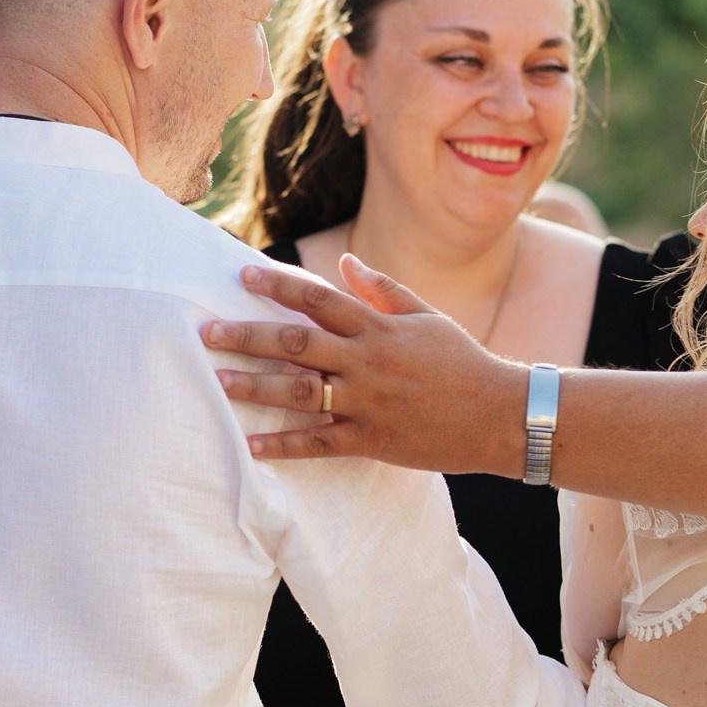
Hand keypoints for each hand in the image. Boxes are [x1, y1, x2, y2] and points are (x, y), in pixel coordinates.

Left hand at [203, 255, 530, 472]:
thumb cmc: (462, 361)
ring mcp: (368, 403)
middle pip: (297, 343)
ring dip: (256, 387)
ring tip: (219, 381)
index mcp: (379, 327)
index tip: (242, 276)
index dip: (279, 286)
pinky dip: (286, 444)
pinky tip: (253, 445)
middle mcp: (368, 362)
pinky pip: (320, 443)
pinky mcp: (373, 440)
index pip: (319, 299)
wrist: (499, 415)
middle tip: (207, 333)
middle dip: (249, 336)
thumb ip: (382, 289)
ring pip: (301, 392)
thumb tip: (344, 261)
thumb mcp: (426, 316)